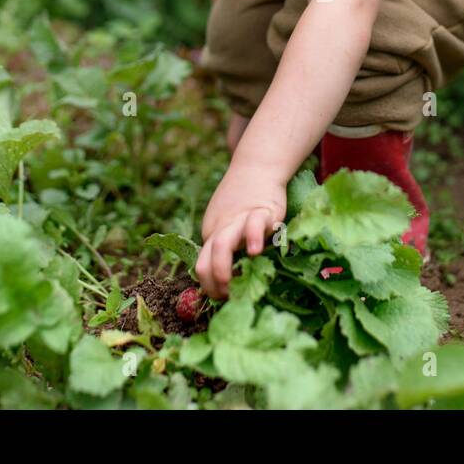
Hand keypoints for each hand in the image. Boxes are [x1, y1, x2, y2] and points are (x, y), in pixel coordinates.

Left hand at [195, 168, 287, 299]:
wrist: (256, 166)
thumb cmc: (243, 200)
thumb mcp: (229, 223)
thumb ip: (227, 245)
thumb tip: (230, 281)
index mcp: (212, 234)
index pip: (201, 265)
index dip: (209, 285)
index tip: (221, 297)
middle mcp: (221, 228)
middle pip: (207, 258)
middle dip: (213, 282)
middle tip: (225, 297)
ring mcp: (240, 220)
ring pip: (223, 244)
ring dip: (222, 267)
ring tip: (230, 284)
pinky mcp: (262, 211)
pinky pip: (254, 225)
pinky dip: (253, 238)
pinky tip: (255, 251)